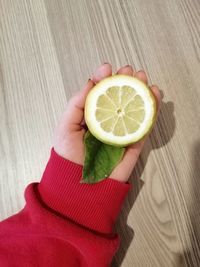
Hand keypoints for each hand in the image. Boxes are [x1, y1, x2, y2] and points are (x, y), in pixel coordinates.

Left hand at [53, 63, 160, 182]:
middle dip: (125, 80)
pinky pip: (144, 124)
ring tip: (142, 77)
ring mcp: (121, 131)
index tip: (107, 68)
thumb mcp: (65, 126)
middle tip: (128, 70)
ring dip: (140, 90)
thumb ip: (76, 104)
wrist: (81, 184)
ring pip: (134, 107)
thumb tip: (91, 82)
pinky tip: (154, 95)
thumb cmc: (68, 155)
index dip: (104, 78)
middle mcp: (107, 120)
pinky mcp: (134, 143)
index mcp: (91, 115)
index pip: (99, 93)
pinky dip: (152, 109)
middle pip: (118, 97)